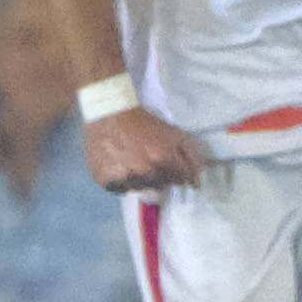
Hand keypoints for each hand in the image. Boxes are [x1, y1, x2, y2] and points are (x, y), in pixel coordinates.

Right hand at [82, 105, 206, 192]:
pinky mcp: (106, 180)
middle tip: (148, 159)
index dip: (176, 171)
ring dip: (140, 179)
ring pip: (140, 189)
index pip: (180, 180)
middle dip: (159, 175)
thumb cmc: (143, 121)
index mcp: (163, 159)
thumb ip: (191, 158)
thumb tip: (196, 184)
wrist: (109, 112)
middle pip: (161, 186)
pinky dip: (122, 181)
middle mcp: (145, 172)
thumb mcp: (174, 133)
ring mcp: (124, 178)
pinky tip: (119, 166)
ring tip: (132, 162)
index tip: (168, 162)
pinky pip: (120, 189)